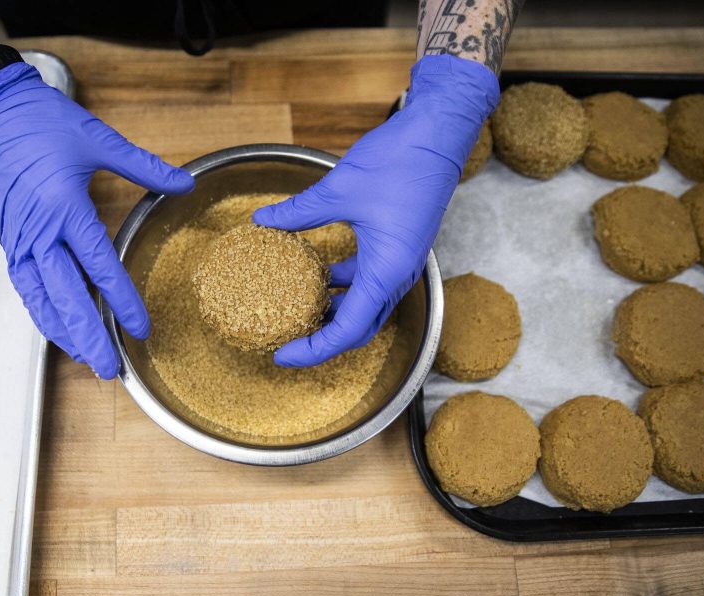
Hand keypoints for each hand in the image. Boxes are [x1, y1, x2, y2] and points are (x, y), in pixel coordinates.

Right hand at [0, 62, 193, 378]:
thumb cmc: (41, 123)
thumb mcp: (98, 140)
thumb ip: (144, 167)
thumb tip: (184, 183)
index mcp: (64, 207)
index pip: (98, 267)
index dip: (120, 301)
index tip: (140, 328)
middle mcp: (39, 232)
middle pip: (65, 297)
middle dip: (88, 336)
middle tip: (108, 368)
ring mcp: (20, 241)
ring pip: (40, 300)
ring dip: (63, 332)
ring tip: (86, 358)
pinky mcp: (10, 243)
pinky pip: (26, 288)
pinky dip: (42, 313)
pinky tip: (57, 330)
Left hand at [254, 55, 498, 366]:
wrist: (440, 133)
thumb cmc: (401, 160)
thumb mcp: (339, 189)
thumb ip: (300, 211)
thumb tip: (263, 220)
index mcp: (387, 271)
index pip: (348, 331)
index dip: (314, 349)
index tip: (283, 354)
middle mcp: (398, 274)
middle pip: (360, 327)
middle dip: (323, 339)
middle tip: (286, 339)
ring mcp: (401, 262)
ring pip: (365, 305)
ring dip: (334, 313)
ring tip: (296, 311)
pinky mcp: (399, 247)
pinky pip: (369, 280)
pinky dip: (343, 286)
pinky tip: (317, 275)